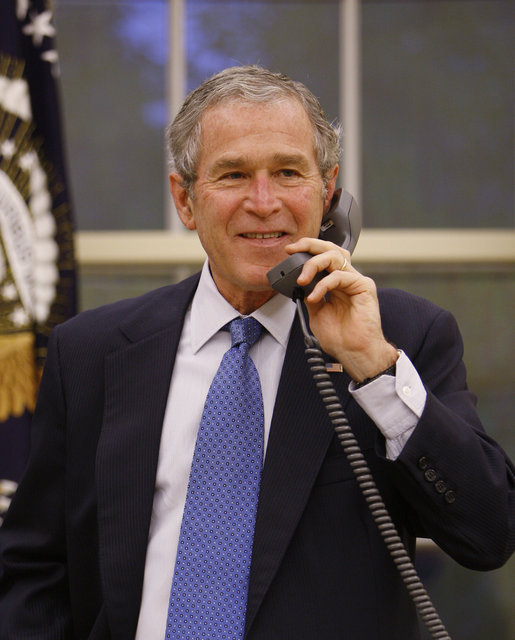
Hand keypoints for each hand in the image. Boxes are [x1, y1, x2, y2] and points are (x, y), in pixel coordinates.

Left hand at [285, 238, 397, 381]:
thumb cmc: (340, 338)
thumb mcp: (316, 312)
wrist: (353, 353)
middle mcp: (347, 278)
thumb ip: (309, 294)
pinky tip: (314, 297)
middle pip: (331, 248)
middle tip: (293, 250)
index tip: (288, 252)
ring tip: (301, 280)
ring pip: (335, 256)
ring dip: (313, 264)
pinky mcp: (364, 287)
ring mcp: (356, 281)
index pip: (323, 257)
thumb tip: (298, 282)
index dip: (306, 250)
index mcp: (336, 283)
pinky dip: (323, 285)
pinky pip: (340, 276)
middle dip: (310, 245)